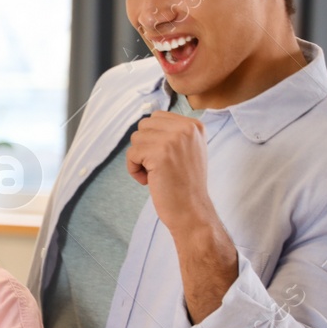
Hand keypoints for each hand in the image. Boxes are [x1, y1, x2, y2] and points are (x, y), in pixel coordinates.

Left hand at [127, 111, 214, 237]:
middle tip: (157, 167)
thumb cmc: (184, 185)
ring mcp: (174, 139)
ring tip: (154, 174)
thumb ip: (172, 133)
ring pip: (136, 138)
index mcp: (195, 125)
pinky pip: (132, 153)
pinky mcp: (160, 153)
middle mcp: (187, 128)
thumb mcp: (187, 150)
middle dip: (144, 146)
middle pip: (144, 125)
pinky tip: (148, 181)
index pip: (157, 117)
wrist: (192, 210)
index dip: (152, 139)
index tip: (164, 158)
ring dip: (138, 159)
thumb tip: (146, 122)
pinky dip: (134, 169)